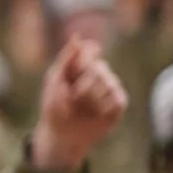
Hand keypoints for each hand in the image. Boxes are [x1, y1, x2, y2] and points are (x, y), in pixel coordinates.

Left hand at [30, 36, 128, 172]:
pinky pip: (116, 99)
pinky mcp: (119, 104)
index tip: (76, 69)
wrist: (60, 135)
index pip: (89, 51)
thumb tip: (77, 38)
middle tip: (71, 97)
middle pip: (99, 68)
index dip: (84, 58)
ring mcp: (110, 88)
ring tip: (81, 107)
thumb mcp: (54, 82)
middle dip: (82, 84)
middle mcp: (98, 75)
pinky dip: (102, 107)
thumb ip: (65, 60)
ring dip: (90, 98)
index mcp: (81, 67)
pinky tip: (94, 114)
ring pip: (108, 83)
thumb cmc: (53, 108)